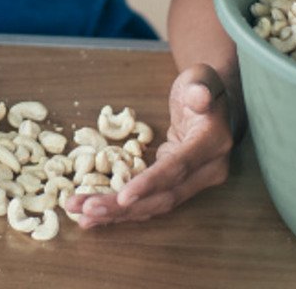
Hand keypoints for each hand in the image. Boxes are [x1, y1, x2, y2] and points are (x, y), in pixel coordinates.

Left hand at [66, 64, 233, 227]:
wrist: (213, 102)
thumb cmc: (201, 84)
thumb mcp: (201, 79)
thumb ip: (199, 88)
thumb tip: (200, 96)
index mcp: (212, 143)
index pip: (178, 168)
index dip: (150, 183)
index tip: (123, 197)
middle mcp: (207, 170)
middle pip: (163, 196)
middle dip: (124, 207)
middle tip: (86, 211)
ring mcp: (193, 181)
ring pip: (154, 204)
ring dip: (118, 212)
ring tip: (83, 215)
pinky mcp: (177, 184)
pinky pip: (150, 200)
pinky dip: (124, 208)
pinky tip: (97, 212)